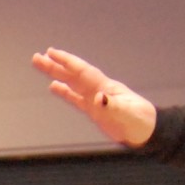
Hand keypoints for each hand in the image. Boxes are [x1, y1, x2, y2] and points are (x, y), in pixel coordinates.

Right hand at [31, 48, 157, 147]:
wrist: (146, 131)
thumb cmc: (140, 121)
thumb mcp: (127, 114)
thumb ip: (113, 105)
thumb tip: (98, 98)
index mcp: (105, 87)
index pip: (82, 71)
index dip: (67, 62)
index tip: (52, 53)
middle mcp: (98, 89)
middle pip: (73, 74)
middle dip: (56, 65)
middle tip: (38, 57)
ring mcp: (95, 99)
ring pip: (71, 83)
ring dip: (57, 74)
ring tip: (41, 65)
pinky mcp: (94, 110)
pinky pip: (75, 98)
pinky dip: (64, 91)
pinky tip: (54, 86)